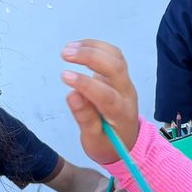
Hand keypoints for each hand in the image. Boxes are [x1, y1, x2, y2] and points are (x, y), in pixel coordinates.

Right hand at [61, 41, 139, 167]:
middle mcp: (127, 94)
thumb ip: (85, 118)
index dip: (85, 83)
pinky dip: (95, 46)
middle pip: (115, 68)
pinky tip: (78, 46)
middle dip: (90, 57)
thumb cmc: (108, 144)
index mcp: (121, 114)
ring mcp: (125, 82)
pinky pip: (112, 55)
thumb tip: (72, 95)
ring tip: (68, 49)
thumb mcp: (94, 141)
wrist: (126, 141)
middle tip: (65, 54)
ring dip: (92, 48)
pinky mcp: (120, 75)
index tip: (64, 75)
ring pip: (115, 57)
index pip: (106, 94)